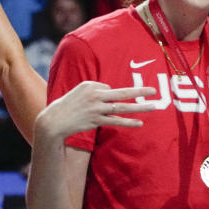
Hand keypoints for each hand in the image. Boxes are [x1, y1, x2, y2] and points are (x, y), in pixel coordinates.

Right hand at [36, 82, 156, 138]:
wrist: (53, 121)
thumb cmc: (68, 105)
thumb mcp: (80, 91)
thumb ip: (96, 90)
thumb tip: (111, 92)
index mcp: (90, 85)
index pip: (109, 88)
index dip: (108, 95)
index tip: (99, 102)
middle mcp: (94, 95)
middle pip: (122, 93)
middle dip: (139, 92)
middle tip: (154, 91)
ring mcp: (96, 109)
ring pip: (122, 108)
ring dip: (139, 107)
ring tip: (153, 106)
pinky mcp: (96, 121)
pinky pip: (116, 121)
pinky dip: (128, 122)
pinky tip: (140, 123)